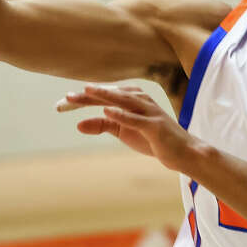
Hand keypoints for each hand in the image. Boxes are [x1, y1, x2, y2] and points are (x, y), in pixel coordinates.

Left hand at [57, 84, 199, 173]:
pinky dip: (122, 114)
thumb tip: (78, 124)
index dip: (85, 98)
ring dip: (105, 96)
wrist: (183, 153)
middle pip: (112, 95)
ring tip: (86, 92)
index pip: (106, 96)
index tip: (63, 101)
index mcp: (134, 101)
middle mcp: (142, 102)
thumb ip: (103, 126)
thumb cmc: (153, 140)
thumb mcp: (124, 132)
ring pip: (125, 101)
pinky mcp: (156, 126)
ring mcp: (150, 113)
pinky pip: (137, 119)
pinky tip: (107, 111)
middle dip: (89, 95)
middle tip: (67, 97)